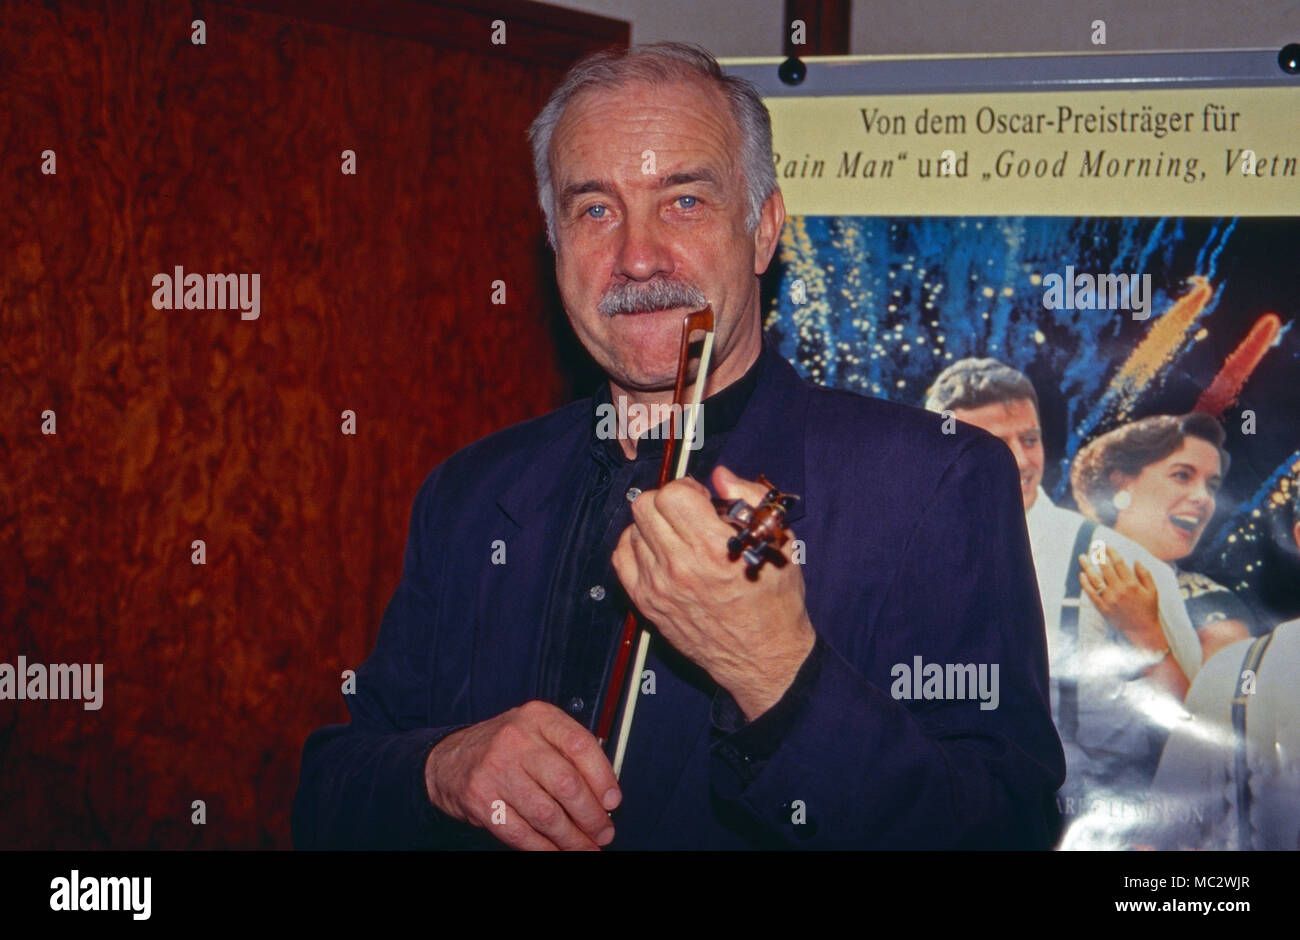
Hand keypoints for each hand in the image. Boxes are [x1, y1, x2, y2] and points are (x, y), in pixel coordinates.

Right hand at [424, 700, 620, 850]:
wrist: (450, 759)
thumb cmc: (504, 747)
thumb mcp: (537, 731)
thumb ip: (569, 752)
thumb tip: (604, 792)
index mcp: (538, 717)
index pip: (580, 745)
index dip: (603, 778)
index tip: (613, 801)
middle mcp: (516, 739)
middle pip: (566, 784)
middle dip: (591, 816)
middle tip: (603, 832)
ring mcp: (496, 770)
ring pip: (546, 814)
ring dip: (571, 838)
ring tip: (585, 846)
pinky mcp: (482, 800)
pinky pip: (520, 832)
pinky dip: (544, 848)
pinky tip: (557, 850)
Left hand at [611, 464, 815, 718]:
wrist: (763, 656)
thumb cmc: (774, 600)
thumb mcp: (780, 542)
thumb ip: (750, 499)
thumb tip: (720, 477)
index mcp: (714, 548)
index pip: (673, 494)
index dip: (687, 488)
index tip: (701, 500)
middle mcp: (681, 566)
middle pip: (645, 506)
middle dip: (667, 501)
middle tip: (686, 514)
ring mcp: (658, 586)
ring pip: (632, 528)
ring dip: (653, 524)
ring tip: (677, 536)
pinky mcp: (646, 602)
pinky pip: (621, 557)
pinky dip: (635, 546)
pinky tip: (657, 550)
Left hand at [1078, 545, 1164, 651]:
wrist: (1143, 631)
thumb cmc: (1149, 610)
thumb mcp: (1153, 591)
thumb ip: (1145, 574)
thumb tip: (1136, 560)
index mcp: (1132, 584)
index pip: (1118, 563)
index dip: (1111, 552)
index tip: (1107, 546)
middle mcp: (1119, 590)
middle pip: (1105, 568)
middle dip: (1098, 555)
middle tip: (1094, 547)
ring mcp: (1109, 599)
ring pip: (1095, 579)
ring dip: (1087, 566)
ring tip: (1082, 557)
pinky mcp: (1102, 608)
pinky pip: (1091, 593)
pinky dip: (1085, 583)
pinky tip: (1082, 575)